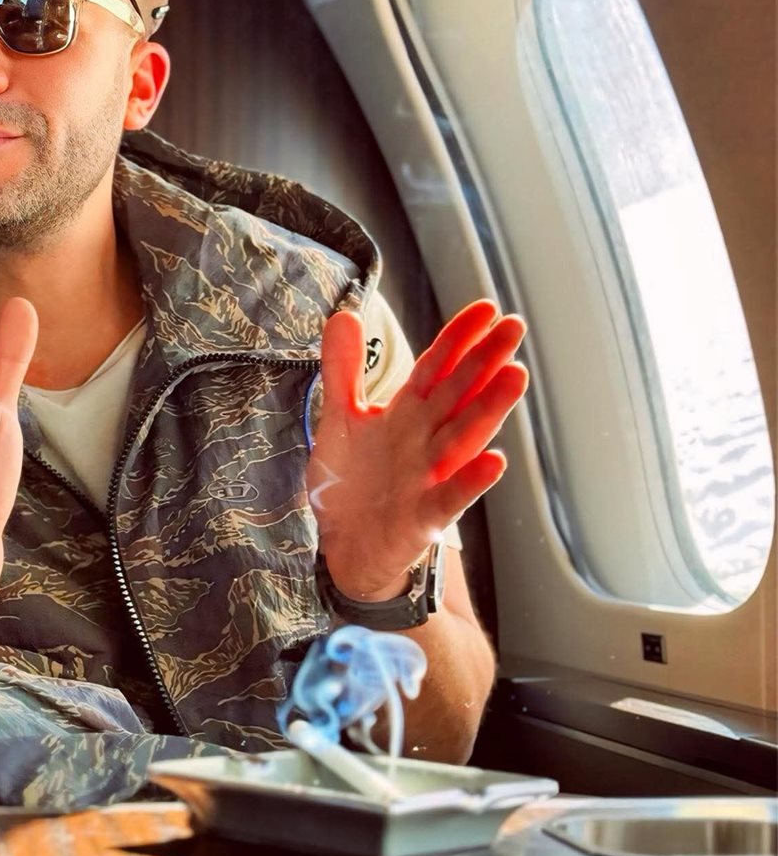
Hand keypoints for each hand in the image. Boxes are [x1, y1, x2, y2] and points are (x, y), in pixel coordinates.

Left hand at [309, 299, 527, 601]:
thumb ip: (344, 369)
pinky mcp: (424, 518)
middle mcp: (425, 440)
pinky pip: (451, 497)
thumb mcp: (340, 419)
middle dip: (484, 361)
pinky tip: (495, 461)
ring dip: (489, 410)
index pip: (436, 368)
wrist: (346, 547)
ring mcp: (429, 477)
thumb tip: (345, 315)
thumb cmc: (352, 483)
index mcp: (407, 415)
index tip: (486, 308)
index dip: (459, 338)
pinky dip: (471, 481)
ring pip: (463, 438)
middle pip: (458, 395)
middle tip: (514, 328)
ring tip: (515, 378)